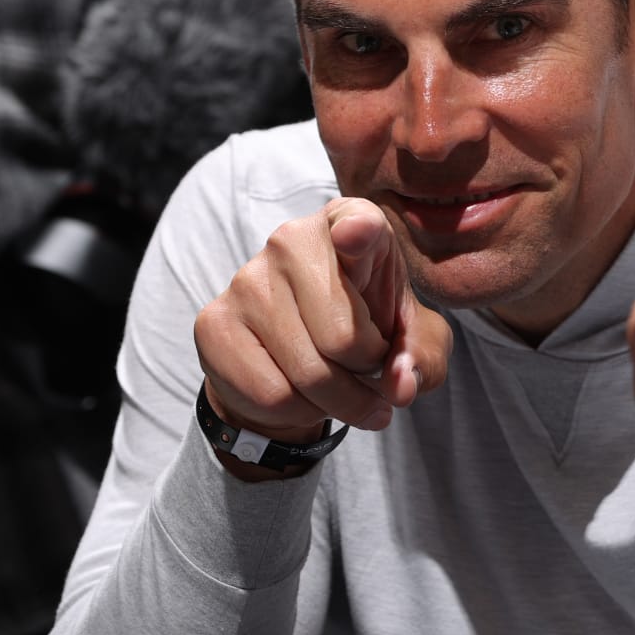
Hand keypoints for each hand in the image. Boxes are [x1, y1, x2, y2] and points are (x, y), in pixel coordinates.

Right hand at [193, 197, 451, 471]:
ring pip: (308, 374)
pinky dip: (298, 411)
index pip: (357, 223)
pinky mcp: (214, 321)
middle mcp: (292, 239)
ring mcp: (247, 278)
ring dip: (339, 402)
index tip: (356, 235)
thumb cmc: (366, 333)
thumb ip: (420, 359)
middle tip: (368, 371)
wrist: (294, 362)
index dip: (359, 232)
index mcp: (351, 223)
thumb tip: (400, 385)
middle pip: (343, 338)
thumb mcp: (412, 343)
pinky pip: (271, 393)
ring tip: (342, 390)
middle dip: (368, 374)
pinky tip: (301, 394)